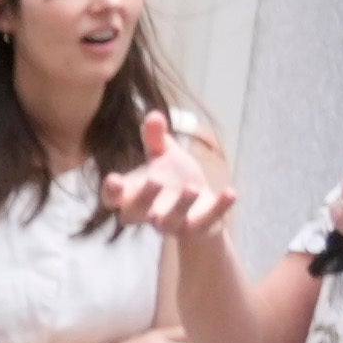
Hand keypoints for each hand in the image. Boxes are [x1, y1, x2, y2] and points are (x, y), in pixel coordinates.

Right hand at [118, 114, 234, 243]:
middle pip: (135, 214)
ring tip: (192, 188)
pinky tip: (231, 193)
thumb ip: (155, 139)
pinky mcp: (197, 228)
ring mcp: (172, 223)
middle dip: (144, 198)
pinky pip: (206, 222)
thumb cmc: (173, 180)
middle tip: (155, 180)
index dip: (111, 192)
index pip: (113, 198)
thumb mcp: (163, 156)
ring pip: (169, 223)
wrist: (199, 207)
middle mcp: (148, 213)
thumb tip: (154, 114)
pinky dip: (219, 209)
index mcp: (133, 196)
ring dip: (180, 206)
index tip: (114, 180)